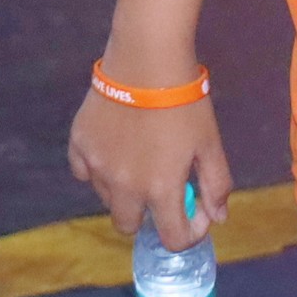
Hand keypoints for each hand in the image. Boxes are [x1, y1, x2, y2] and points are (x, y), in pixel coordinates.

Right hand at [67, 54, 234, 248]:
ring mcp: (96, 166)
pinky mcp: (79, 144)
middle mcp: (124, 185)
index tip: (196, 212)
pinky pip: (84, 171)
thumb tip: (218, 218)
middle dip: (148, 216)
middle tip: (161, 189)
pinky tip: (115, 148)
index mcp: (160, 189)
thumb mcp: (209, 143)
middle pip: (128, 226)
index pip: (172, 238)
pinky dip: (98, 169)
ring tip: (140, 159)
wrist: (147, 58)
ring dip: (124, 191)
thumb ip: (216, 185)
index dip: (189, 233)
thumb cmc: (185, 101)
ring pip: (107, 197)